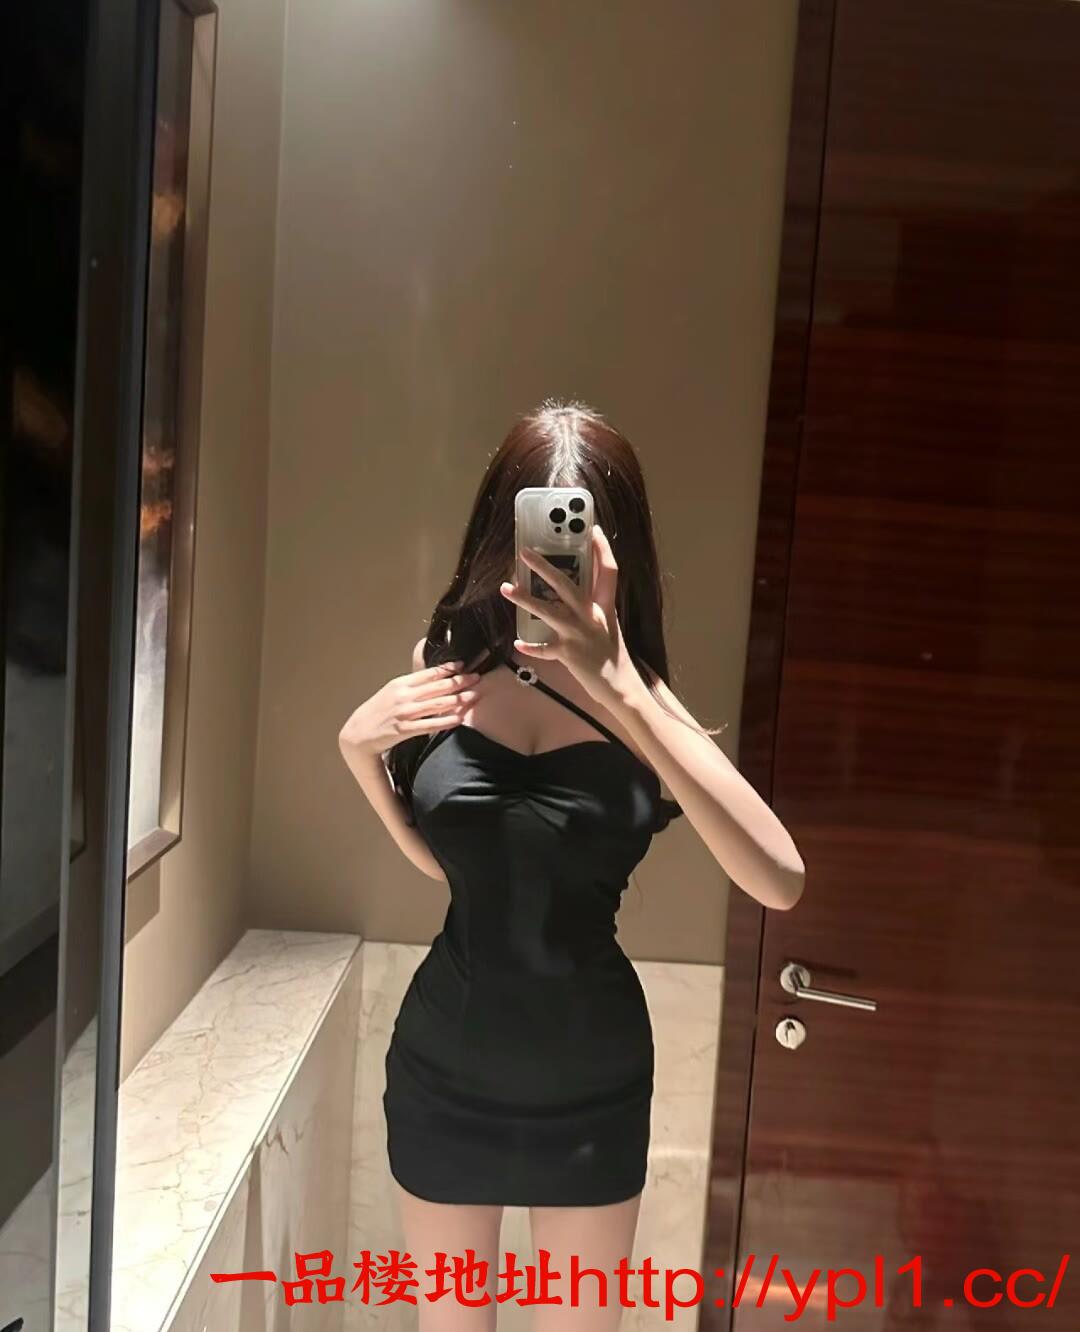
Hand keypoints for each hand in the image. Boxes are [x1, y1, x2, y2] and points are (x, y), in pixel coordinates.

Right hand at [338, 660, 480, 756]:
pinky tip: (459, 719)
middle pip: (437, 687)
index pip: (428, 673)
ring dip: (458, 699)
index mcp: (401, 683)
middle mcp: (403, 696)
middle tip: (477, 678)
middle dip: (459, 681)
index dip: (448, 669)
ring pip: (436, 704)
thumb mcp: (392, 692)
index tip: (464, 665)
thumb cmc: (378, 712)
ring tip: (474, 696)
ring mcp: (404, 712)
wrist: (358, 733)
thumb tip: (435, 679)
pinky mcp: (404, 729)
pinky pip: (429, 724)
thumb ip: (412, 686)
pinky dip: (445, 721)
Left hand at [499, 525, 643, 708]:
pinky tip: (517, 643)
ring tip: (506, 588)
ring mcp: (579, 634)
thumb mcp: (608, 623)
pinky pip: (544, 648)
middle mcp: (592, 616)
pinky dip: (531, 646)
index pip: (609, 570)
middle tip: (524, 552)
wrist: (620, 686)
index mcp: (605, 606)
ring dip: (525, 598)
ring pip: (548, 610)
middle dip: (544, 566)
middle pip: (566, 584)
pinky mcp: (569, 654)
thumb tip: (577, 586)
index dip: (602, 549)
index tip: (594, 529)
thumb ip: (594, 605)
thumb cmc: (611, 653)